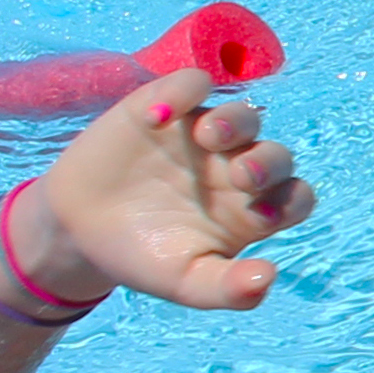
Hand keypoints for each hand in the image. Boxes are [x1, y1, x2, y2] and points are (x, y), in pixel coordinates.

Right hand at [28, 71, 313, 312]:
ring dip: (234, 122)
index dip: (290, 202)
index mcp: (254, 210)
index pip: (295, 198)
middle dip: (266, 163)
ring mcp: (204, 135)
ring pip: (242, 116)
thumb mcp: (185, 283)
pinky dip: (182, 91)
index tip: (260, 217)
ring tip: (207, 136)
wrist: (78, 231)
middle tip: (241, 177)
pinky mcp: (166, 107)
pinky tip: (156, 118)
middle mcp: (237, 168)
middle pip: (275, 156)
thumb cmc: (143, 256)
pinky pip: (190, 83)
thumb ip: (228, 288)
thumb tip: (267, 278)